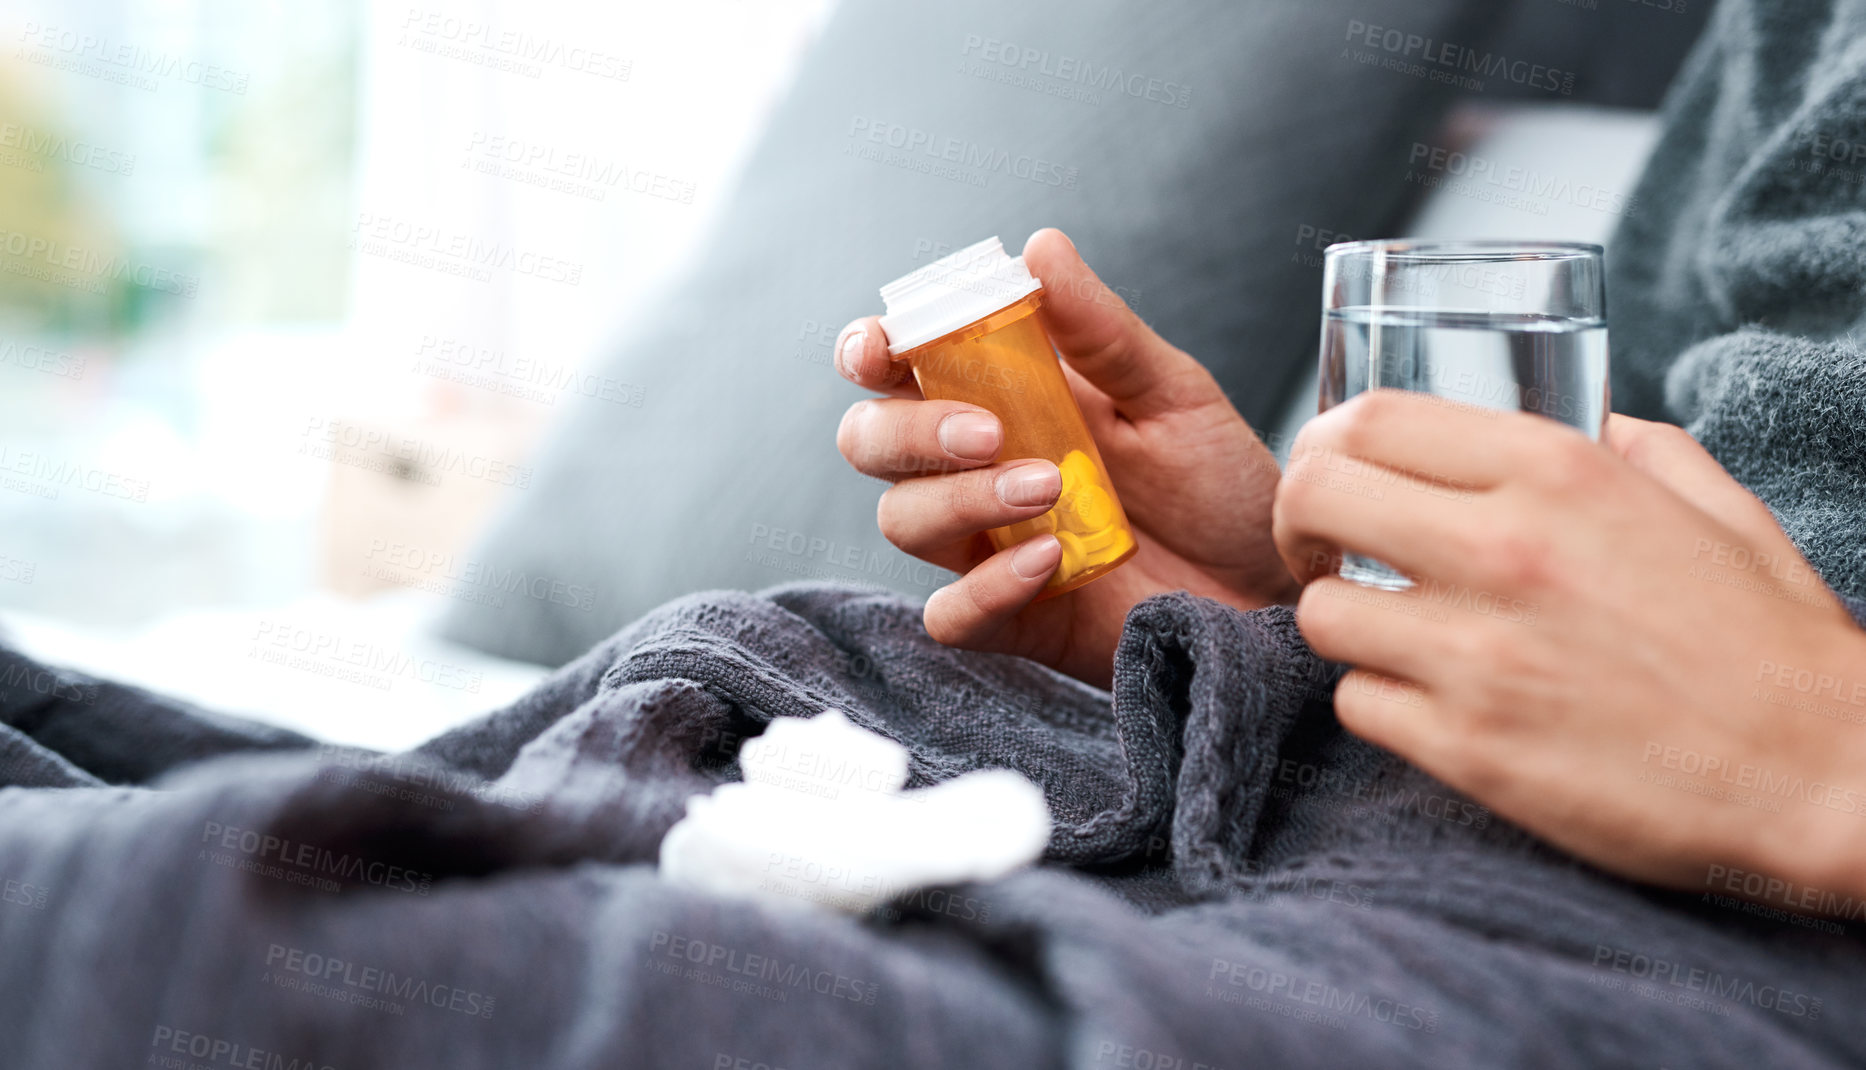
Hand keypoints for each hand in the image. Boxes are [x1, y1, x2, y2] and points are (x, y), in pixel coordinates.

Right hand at [833, 228, 1296, 687]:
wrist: (1275, 582)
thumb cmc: (1219, 484)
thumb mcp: (1171, 393)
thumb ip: (1098, 330)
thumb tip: (1040, 247)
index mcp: (1000, 396)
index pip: (898, 366)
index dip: (868, 351)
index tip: (882, 348)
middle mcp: (976, 468)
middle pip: (871, 442)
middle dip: (909, 431)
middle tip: (990, 432)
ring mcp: (987, 544)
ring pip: (902, 519)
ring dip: (960, 499)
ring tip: (1046, 488)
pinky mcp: (1013, 618)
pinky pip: (951, 613)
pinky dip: (985, 588)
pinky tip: (1049, 563)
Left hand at [1273, 391, 1865, 906]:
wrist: (1827, 778)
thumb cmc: (1770, 643)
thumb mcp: (1710, 507)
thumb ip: (1634, 448)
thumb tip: (1590, 420)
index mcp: (1557, 471)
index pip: (1369, 419)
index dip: (1325, 444)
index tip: (1334, 476)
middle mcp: (1504, 549)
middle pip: (1314, 496)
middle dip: (1298, 523)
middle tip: (1325, 552)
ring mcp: (1479, 654)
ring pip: (1321, 614)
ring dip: (1341, 621)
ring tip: (1388, 634)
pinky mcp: (1470, 748)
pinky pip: (1357, 705)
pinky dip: (1377, 702)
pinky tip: (1423, 701)